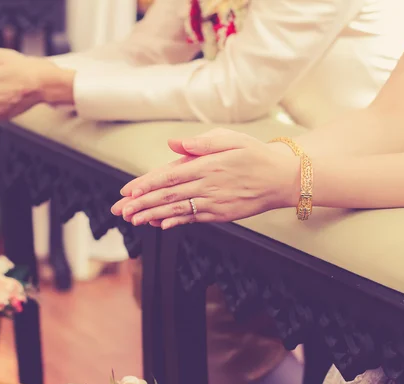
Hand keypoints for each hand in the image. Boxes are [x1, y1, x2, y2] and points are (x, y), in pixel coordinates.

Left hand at [111, 128, 299, 228]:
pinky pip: (193, 218)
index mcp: (207, 165)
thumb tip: (174, 144)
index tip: (127, 191)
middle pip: (167, 195)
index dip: (146, 184)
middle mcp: (207, 186)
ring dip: (152, 215)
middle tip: (120, 210)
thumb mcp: (230, 139)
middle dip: (141, 203)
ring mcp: (214, 203)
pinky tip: (160, 224)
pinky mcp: (221, 215)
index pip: (169, 175)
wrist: (283, 178)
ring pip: (177, 209)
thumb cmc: (254, 154)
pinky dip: (175, 221)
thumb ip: (201, 143)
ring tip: (133, 220)